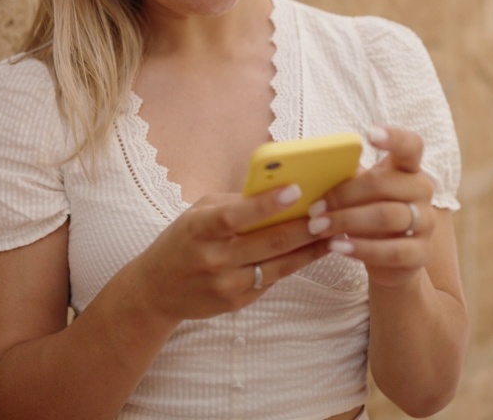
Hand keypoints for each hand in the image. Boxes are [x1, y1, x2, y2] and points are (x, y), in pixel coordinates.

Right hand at [124, 184, 331, 322]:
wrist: (157, 290)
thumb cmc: (183, 240)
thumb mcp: (197, 213)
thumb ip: (233, 203)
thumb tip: (276, 189)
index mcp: (198, 229)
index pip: (234, 216)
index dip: (266, 205)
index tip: (296, 190)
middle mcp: (212, 259)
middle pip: (267, 243)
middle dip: (303, 228)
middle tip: (331, 214)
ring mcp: (226, 285)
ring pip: (278, 265)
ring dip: (310, 250)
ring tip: (335, 233)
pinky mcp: (237, 302)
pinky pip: (272, 279)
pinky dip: (294, 264)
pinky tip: (313, 251)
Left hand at [310, 125, 437, 288]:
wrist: (389, 261)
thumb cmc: (367, 216)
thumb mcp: (358, 193)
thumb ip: (344, 177)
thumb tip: (309, 165)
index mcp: (408, 168)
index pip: (410, 145)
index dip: (394, 137)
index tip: (369, 134)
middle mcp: (422, 191)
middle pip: (385, 184)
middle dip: (344, 195)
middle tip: (313, 208)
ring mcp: (425, 222)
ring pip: (387, 216)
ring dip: (347, 221)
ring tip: (318, 226)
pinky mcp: (421, 254)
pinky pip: (393, 251)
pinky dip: (361, 249)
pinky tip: (337, 247)